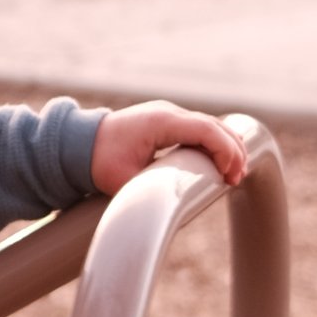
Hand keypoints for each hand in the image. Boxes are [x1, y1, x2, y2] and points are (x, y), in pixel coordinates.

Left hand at [89, 101, 247, 194]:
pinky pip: (199, 128)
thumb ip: (154, 188)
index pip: (205, 129)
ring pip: (210, 124)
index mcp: (160, 122)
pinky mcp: (167, 122)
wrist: (79, 144)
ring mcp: (168, 114)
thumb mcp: (126, 181)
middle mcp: (167, 112)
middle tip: (237, 178)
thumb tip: (178, 204)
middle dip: (232, 150)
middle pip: (214, 125)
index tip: (230, 175)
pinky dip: (215, 143)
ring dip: (226, 146)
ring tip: (234, 174)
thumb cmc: (100, 162)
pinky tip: (222, 162)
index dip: (225, 151)